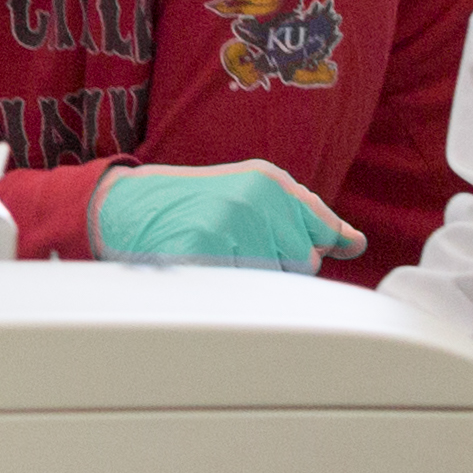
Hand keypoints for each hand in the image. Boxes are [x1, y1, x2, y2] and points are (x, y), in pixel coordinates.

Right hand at [88, 161, 359, 266]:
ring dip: (247, 284)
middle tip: (229, 251)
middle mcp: (257, 196)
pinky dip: (223, 292)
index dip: (296, 252)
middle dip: (273, 269)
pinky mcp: (207, 246)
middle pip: (302, 265)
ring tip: (214, 260)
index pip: (320, 235)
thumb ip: (303, 217)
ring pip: (274, 283)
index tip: (267, 251)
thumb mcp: (249, 196)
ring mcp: (231, 220)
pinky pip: (241, 291)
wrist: (120, 207)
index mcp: (270, 181)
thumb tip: (353, 242)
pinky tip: (202, 272)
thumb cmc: (187, 205)